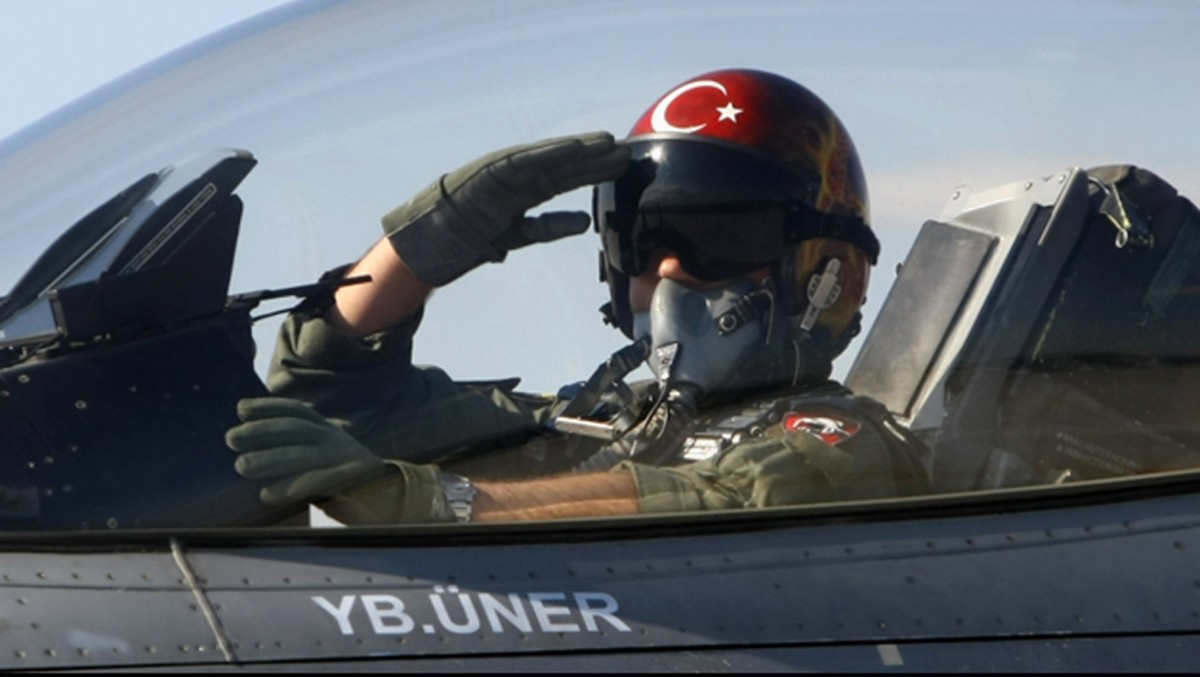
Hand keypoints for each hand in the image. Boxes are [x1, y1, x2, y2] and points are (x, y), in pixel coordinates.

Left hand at [226, 397, 388, 505]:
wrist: (391, 500)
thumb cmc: (345, 484)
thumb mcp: (322, 460)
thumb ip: (297, 452)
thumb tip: (251, 451)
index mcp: (328, 431)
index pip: (296, 412)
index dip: (268, 407)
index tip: (241, 409)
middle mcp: (337, 440)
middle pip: (296, 428)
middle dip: (262, 431)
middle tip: (232, 439)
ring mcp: (347, 459)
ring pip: (304, 454)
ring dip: (271, 458)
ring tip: (242, 465)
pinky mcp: (355, 483)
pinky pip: (319, 482)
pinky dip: (291, 487)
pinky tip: (266, 494)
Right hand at [383, 132, 629, 285]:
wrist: (432, 244)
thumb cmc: (471, 238)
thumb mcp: (521, 234)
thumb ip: (551, 226)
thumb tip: (585, 223)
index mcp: (525, 189)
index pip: (567, 177)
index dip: (594, 170)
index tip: (622, 167)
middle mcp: (518, 176)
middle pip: (564, 164)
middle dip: (595, 157)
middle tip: (627, 151)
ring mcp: (505, 171)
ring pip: (549, 157)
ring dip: (579, 149)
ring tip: (609, 143)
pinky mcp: (492, 173)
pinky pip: (525, 161)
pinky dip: (549, 153)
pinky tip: (574, 148)